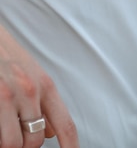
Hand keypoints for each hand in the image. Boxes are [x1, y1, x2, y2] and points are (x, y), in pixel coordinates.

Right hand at [0, 24, 78, 146]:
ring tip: (5, 129)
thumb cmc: (7, 57)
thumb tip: (54, 132)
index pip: (65, 124)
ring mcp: (7, 96)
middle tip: (17, 133)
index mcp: (45, 84)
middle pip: (36, 141)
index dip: (71, 146)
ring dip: (10, 143)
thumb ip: (44, 102)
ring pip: (14, 144)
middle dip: (27, 145)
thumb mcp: (32, 74)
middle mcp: (29, 90)